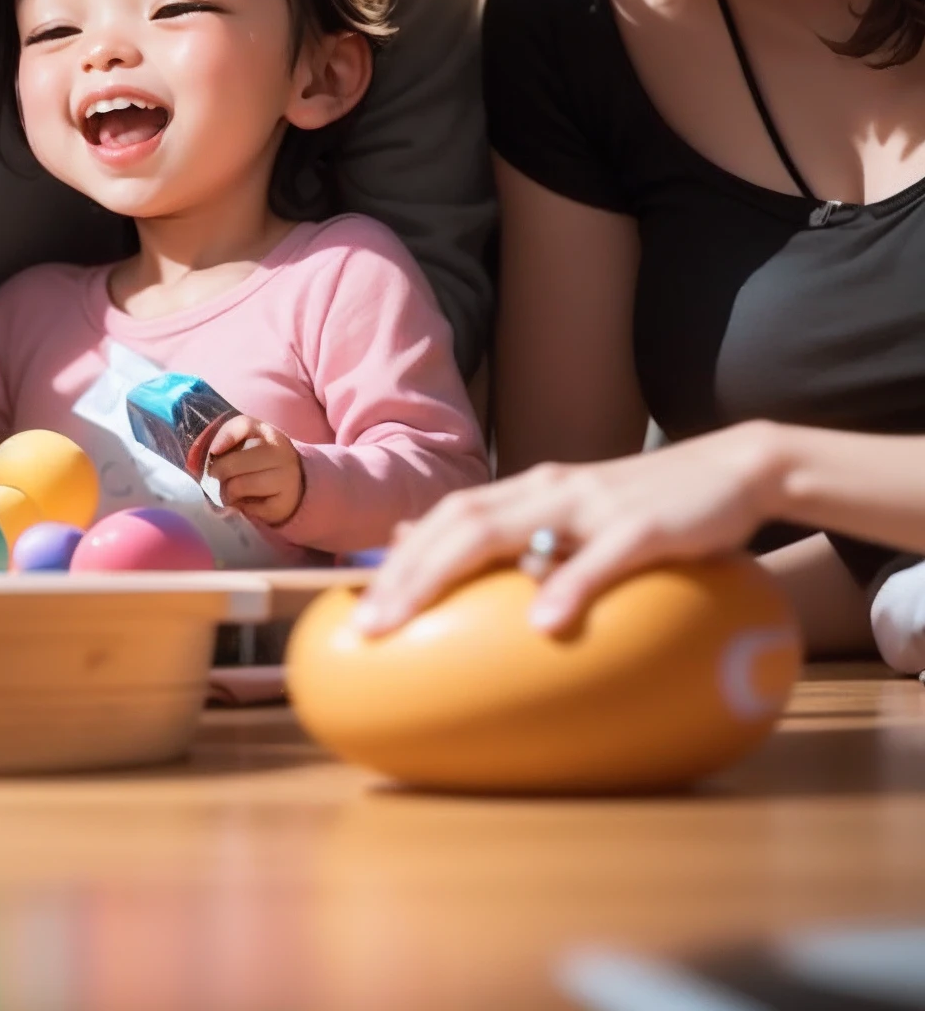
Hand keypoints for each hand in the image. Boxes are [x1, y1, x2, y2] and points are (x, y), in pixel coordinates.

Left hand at [204, 415, 303, 527]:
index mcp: (272, 435)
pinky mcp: (283, 506)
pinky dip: (242, 508)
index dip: (223, 437)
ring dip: (227, 493)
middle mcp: (283, 456)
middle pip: (233, 464)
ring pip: (238, 487)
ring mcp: (287, 481)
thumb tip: (214, 451)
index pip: (244, 425)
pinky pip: (248, 509)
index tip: (213, 452)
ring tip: (231, 491)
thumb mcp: (250, 440)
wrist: (293, 485)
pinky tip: (247, 502)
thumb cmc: (262, 461)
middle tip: (219, 476)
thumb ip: (230, 436)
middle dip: (218, 473)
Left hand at [354, 423, 786, 638]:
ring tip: (407, 620)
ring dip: (446, 573)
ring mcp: (592, 503)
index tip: (357, 604)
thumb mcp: (577, 514)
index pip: (445, 517)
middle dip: (404, 571)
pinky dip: (569, 586)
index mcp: (529, 489)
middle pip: (455, 522)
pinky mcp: (647, 525)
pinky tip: (543, 624)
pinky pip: (601, 556)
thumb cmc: (648, 505)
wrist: (735, 467)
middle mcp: (546, 488)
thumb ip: (523, 531)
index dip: (398, 557)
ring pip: (501, 528)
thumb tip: (458, 551)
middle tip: (365, 625)